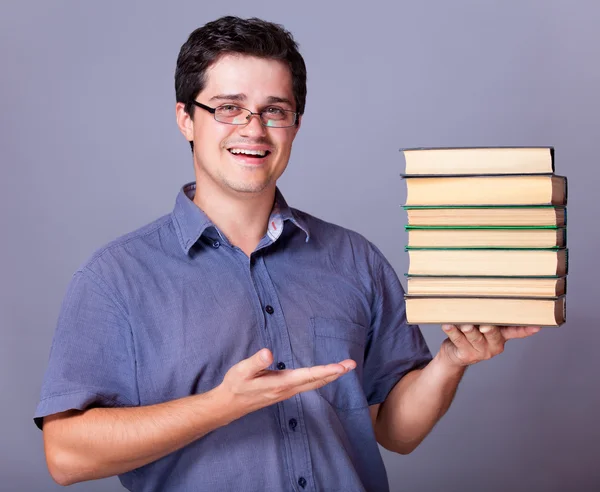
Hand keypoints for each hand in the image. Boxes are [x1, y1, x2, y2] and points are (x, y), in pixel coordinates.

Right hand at [217, 348, 355, 419]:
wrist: (229, 404)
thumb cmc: (235, 385)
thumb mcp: (241, 371)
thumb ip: (255, 362)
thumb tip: (268, 353)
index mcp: (280, 384)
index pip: (308, 376)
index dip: (326, 371)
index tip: (341, 367)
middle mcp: (287, 389)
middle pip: (316, 381)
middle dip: (335, 373)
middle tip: (352, 364)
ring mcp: (287, 392)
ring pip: (314, 384)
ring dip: (330, 376)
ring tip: (344, 367)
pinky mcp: (285, 391)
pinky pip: (308, 384)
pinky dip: (320, 378)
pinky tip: (325, 375)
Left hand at [439, 324, 540, 367]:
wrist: (454, 355)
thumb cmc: (470, 333)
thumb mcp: (483, 325)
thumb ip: (489, 315)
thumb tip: (490, 290)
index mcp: (501, 337)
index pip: (516, 332)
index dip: (525, 329)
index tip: (536, 326)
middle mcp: (493, 345)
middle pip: (493, 334)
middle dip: (489, 328)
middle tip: (486, 325)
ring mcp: (479, 352)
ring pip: (475, 338)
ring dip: (469, 330)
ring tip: (464, 324)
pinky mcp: (465, 354)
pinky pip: (458, 340)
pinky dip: (452, 332)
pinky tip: (447, 325)